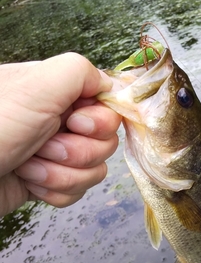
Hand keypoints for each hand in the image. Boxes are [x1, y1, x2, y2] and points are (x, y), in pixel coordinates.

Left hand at [0, 52, 121, 216]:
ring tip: (29, 167)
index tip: (75, 124)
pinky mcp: (49, 181)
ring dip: (63, 173)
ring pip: (94, 168)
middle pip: (106, 140)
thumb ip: (79, 72)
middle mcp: (58, 119)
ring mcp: (55, 152)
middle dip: (78, 150)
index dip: (99, 120)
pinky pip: (78, 189)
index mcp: (57, 91)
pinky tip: (30, 183)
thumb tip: (109, 84)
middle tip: (44, 146)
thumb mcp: (35, 87)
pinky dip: (56, 190)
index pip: (106, 103)